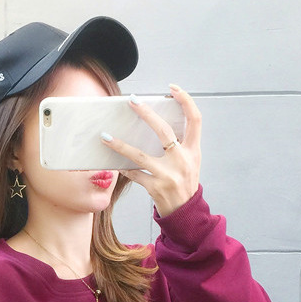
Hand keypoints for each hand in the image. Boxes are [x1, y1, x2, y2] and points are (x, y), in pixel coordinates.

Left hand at [101, 84, 201, 216]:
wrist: (186, 213)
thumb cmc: (185, 183)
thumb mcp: (191, 161)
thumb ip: (180, 143)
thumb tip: (158, 123)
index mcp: (193, 151)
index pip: (195, 119)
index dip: (186, 101)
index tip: (173, 89)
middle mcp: (182, 161)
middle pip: (164, 131)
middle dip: (147, 114)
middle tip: (132, 101)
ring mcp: (168, 175)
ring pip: (140, 155)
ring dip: (120, 145)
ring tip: (105, 136)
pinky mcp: (155, 188)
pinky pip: (134, 175)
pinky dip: (123, 168)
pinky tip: (114, 162)